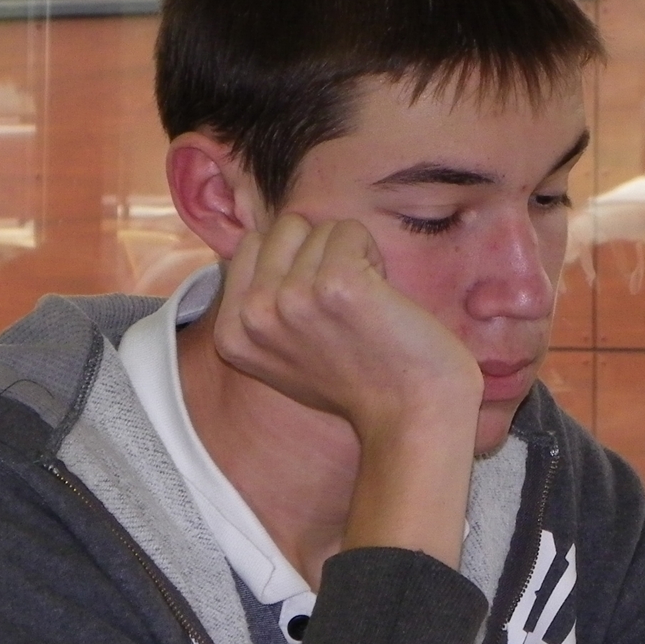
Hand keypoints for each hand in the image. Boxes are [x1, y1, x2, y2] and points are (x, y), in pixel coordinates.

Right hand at [214, 213, 480, 445]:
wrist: (413, 416)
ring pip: (321, 228)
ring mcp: (291, 299)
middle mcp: (252, 316)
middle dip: (320, 254)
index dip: (295, 265)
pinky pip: (351, 231)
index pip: (252, 244)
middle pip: (285, 228)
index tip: (319, 314)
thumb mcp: (284, 354)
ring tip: (365, 310)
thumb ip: (263, 305)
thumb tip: (263, 241)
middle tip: (345, 309)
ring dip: (352, 258)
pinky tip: (382, 301)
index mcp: (231, 334)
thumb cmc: (361, 382)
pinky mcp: (336, 284)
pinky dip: (374, 256)